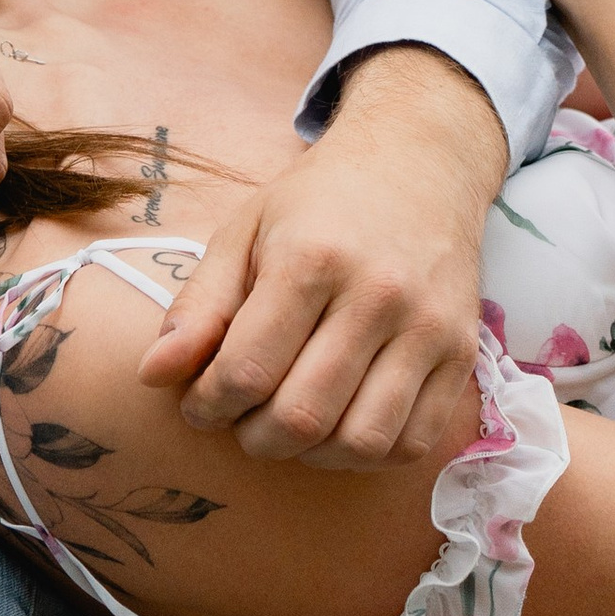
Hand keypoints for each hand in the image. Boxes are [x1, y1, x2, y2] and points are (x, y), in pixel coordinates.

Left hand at [136, 46, 504, 468]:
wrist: (418, 162)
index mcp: (311, 257)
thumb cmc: (321, 201)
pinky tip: (340, 423)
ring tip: (288, 422)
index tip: (198, 402)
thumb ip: (198, 305)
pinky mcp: (462, 352)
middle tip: (240, 418)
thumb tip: (152, 376)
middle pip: (302, 416)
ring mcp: (427, 327)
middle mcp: (377, 294)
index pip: (247, 370)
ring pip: (361, 441)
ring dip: (310, 453)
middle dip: (253, 437)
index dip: (208, 404)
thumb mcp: (246, 230)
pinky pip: (412, 441)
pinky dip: (367, 452)